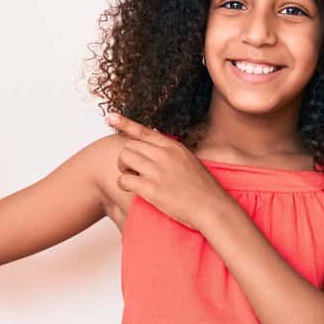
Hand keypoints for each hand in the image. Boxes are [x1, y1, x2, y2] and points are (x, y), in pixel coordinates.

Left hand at [106, 112, 232, 231]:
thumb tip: (157, 147)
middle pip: (129, 145)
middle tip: (132, 170)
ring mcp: (157, 171)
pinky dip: (124, 184)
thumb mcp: (190, 161)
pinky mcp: (152, 189)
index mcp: (173, 147)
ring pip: (124, 158)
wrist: (212, 207)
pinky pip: (124, 179)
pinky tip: (133, 189)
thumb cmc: (203, 188)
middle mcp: (163, 155)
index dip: (125, 123)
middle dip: (126, 158)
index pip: (144, 131)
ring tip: (134, 178)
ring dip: (123, 169)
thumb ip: (172, 153)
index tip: (110, 116)